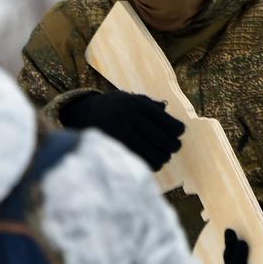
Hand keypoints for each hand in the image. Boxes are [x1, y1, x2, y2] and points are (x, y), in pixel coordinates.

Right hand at [59, 90, 184, 170]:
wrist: (84, 113)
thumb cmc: (115, 107)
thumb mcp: (132, 99)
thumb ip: (154, 108)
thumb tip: (178, 127)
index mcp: (138, 105)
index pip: (170, 123)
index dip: (178, 131)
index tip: (177, 134)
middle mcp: (129, 118)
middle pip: (165, 141)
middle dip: (172, 146)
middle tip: (171, 148)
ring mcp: (120, 134)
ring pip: (156, 155)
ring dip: (162, 158)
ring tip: (162, 156)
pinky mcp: (114, 148)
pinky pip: (142, 162)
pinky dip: (150, 164)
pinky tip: (150, 161)